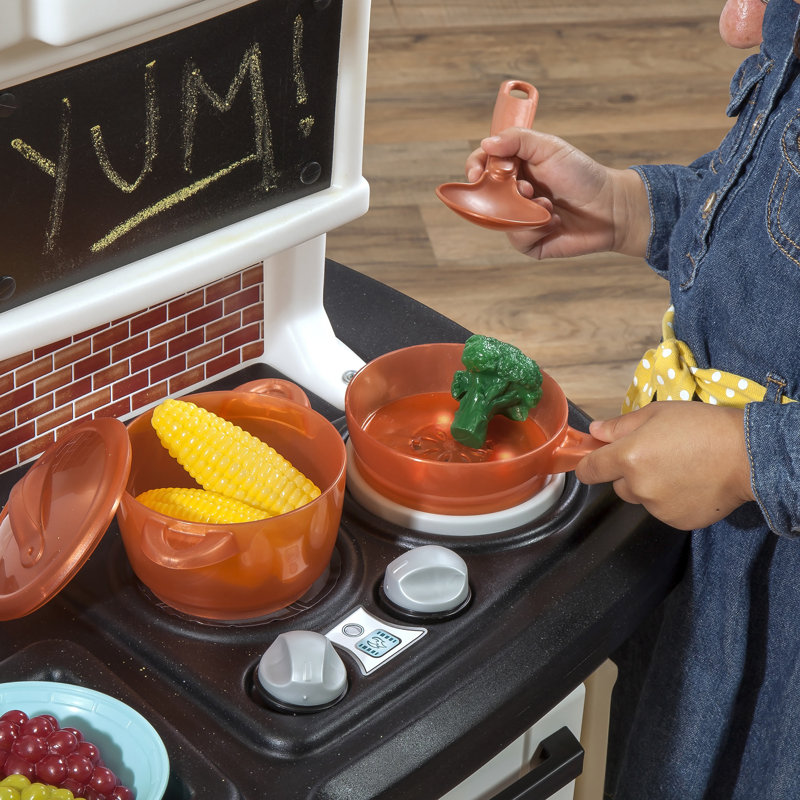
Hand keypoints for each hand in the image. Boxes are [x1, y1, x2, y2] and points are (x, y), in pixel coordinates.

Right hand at [464, 128, 650, 259]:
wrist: (610, 207)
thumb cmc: (582, 175)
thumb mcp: (549, 148)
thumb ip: (517, 139)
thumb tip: (486, 143)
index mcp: (515, 169)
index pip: (482, 166)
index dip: (475, 168)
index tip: (478, 172)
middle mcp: (512, 194)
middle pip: (483, 195)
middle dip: (501, 192)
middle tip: (525, 187)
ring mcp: (519, 219)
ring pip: (498, 219)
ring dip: (523, 210)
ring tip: (547, 205)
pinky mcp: (530, 242)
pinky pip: (516, 238)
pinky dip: (534, 228)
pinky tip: (554, 221)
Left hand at [574, 402, 754, 529]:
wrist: (748, 455)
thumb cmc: (703, 426)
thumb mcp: (657, 413)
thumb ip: (620, 426)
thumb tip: (595, 432)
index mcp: (628, 457)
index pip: (589, 471)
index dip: (587, 466)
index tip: (591, 463)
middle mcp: (639, 486)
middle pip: (618, 485)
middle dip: (628, 473)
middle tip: (655, 456)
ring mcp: (658, 508)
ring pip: (642, 498)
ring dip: (650, 487)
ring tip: (679, 468)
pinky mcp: (677, 521)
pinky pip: (663, 511)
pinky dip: (671, 501)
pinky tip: (690, 484)